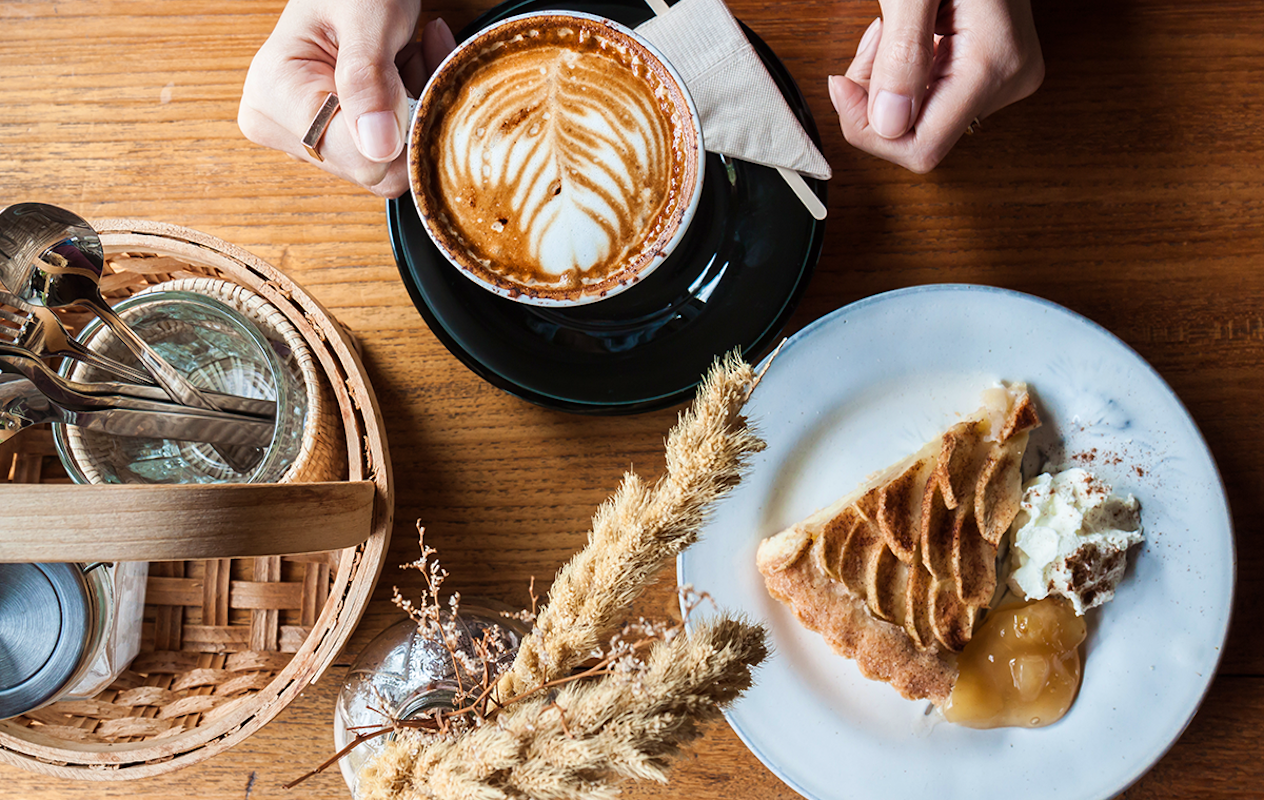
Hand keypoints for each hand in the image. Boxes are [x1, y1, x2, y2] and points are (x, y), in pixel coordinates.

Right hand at [238, 0, 455, 196]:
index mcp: (274, 98)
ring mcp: (308, 137)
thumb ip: (369, 78)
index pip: (359, 160)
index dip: (404, 129)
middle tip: (417, 55)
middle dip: (412, 115)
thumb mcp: (366, 17)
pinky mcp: (334, 139)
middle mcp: (283, 128)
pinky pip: (389, 150)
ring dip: (415, 108)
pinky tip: (408, 65)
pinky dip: (411, 109)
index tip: (413, 74)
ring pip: (389, 160)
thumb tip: (377, 146)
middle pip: (376, 167)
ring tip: (411, 53)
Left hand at [828, 0, 1043, 172]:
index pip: (920, 148)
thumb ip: (903, 54)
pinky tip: (910, 34)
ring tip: (890, 29)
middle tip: (873, 43)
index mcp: (996, 66)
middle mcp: (1010, 81)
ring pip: (922, 117)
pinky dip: (907, 73)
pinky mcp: (994, 70)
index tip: (843, 84)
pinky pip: (934, 95)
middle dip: (878, 99)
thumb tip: (889, 122)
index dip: (869, 128)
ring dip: (889, 82)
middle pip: (918, 135)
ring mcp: (1005, 78)